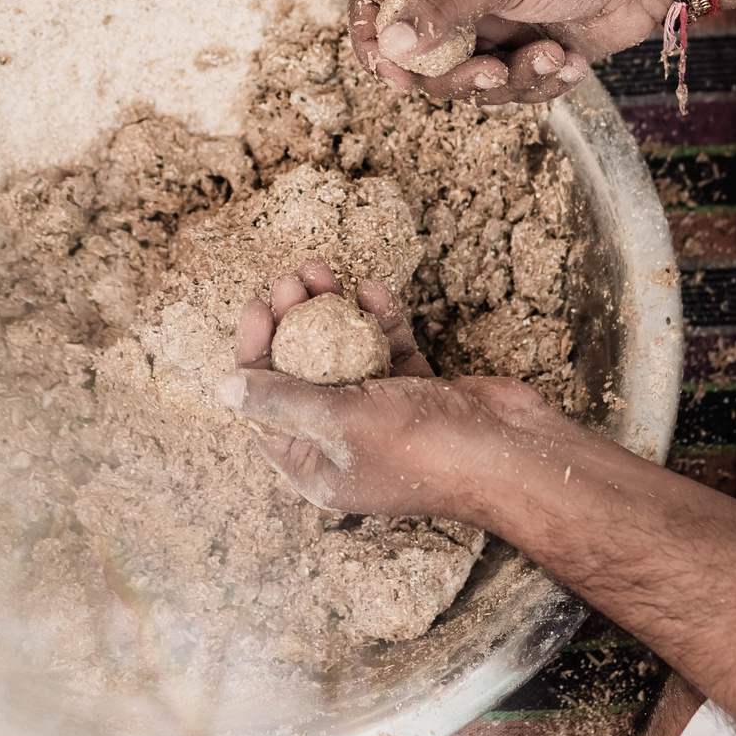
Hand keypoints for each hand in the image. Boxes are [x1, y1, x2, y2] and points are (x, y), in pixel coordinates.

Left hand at [219, 261, 574, 521]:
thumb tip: (222, 389)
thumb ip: (282, 401)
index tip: (258, 306)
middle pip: (304, 374)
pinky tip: (372, 290)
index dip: (255, 353)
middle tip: (291, 279)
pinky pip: (388, 349)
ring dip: (333, 312)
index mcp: (318, 467)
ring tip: (321, 269)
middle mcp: (345, 443)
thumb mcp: (341, 421)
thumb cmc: (426, 447)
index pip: (266, 407)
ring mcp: (383, 416)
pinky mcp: (418, 392)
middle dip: (294, 323)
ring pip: (344, 355)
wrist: (514, 453)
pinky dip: (379, 320)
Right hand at [346, 0, 673, 105]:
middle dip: (456, 76)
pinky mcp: (528, 56)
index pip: (375, 1)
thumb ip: (441, 6)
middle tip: (491, 71)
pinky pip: (512, 92)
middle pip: (419, 60)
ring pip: (467, 84)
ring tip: (550, 55)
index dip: (372, 39)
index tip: (391, 72)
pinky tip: (570, 61)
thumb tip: (388, 45)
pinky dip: (541, 82)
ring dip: (511, 79)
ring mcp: (493, 30)